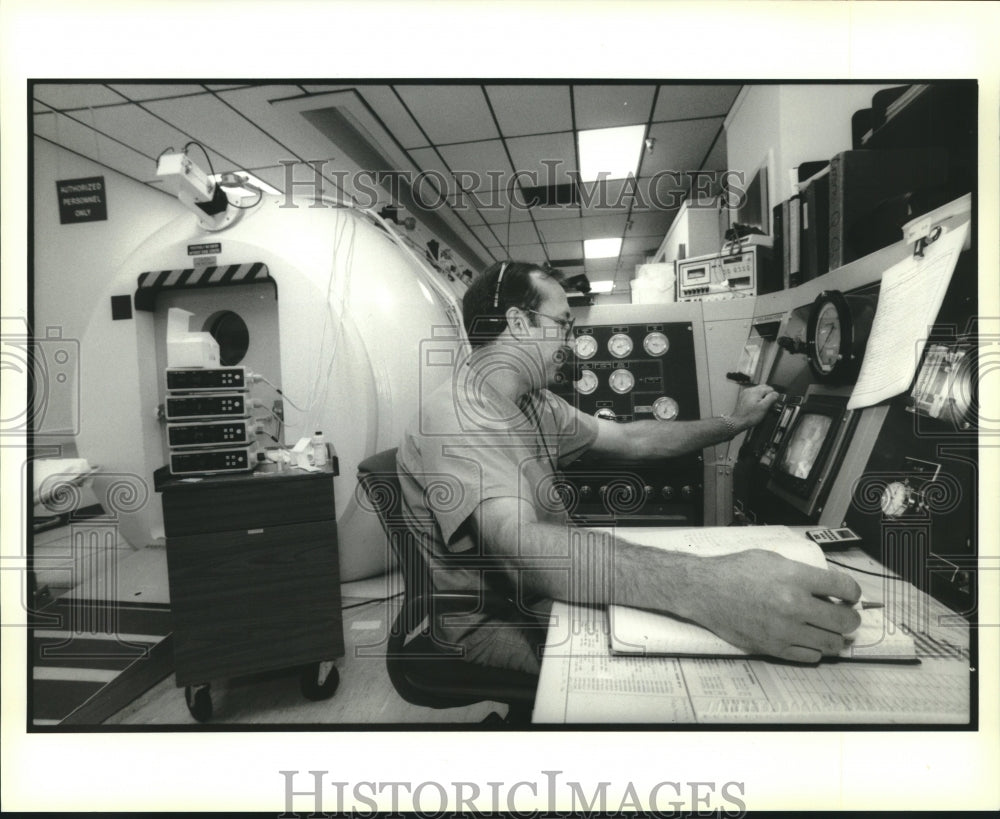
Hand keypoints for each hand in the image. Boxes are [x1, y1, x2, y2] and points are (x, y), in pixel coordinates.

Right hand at [687, 550, 862, 662]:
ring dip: (835, 636)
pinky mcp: (774, 648)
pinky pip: (810, 656)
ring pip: (831, 643)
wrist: (705, 591)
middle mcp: (793, 605)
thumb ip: (803, 573)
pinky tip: (808, 638)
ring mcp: (784, 630)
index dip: (853, 592)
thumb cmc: (734, 571)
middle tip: (845, 614)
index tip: (850, 595)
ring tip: (828, 629)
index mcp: (795, 578)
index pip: (845, 588)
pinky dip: (815, 649)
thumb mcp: (772, 559)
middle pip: (845, 620)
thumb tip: (829, 588)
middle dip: (850, 617)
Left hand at [731, 384, 778, 428]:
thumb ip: (771, 398)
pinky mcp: (743, 398)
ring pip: (758, 391)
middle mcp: (750, 390)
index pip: (770, 388)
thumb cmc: (749, 416)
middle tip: (770, 404)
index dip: (773, 396)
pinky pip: (753, 395)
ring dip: (763, 397)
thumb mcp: (764, 407)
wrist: (738, 421)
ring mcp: (746, 394)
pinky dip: (757, 399)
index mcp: (755, 391)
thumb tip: (776, 393)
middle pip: (764, 388)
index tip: (774, 403)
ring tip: (763, 406)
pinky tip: (757, 406)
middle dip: (768, 395)